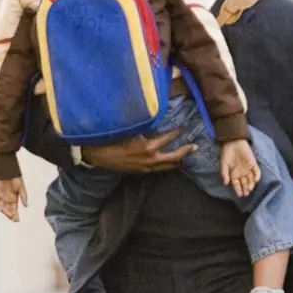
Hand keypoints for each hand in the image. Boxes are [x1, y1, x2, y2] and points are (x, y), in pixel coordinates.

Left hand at [0, 178, 27, 221]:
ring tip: (9, 214)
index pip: (14, 209)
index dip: (15, 215)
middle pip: (8, 210)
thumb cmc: (15, 177)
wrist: (6, 170)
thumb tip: (26, 205)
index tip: (17, 219)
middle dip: (10, 215)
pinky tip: (1, 208)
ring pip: (2, 207)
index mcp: (14, 198)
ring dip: (5, 212)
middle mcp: (7, 199)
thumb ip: (24, 196)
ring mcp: (1, 196)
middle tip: (13, 219)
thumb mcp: (21, 187)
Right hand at [82, 132, 198, 173]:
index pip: (168, 138)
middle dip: (185, 152)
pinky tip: (167, 163)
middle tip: (194, 147)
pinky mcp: (140, 172)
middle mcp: (150, 160)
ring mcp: (146, 168)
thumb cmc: (112, 139)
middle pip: (174, 158)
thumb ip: (145, 127)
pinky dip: (165, 166)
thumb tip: (156, 120)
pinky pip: (157, 170)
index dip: (177, 131)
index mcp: (148, 147)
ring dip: (177, 162)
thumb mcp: (130, 129)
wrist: (97, 154)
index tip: (183, 126)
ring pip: (167, 167)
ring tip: (184, 159)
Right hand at [221, 139, 260, 198]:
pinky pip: (257, 171)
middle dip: (245, 189)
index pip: (237, 184)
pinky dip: (257, 175)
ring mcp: (248, 168)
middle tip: (246, 194)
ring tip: (250, 188)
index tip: (239, 195)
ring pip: (251, 179)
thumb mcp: (224, 164)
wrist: (233, 142)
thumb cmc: (227, 153)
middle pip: (245, 183)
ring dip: (251, 184)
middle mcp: (242, 173)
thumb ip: (225, 173)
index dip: (238, 190)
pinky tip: (256, 180)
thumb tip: (226, 183)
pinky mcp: (253, 163)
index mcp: (234, 174)